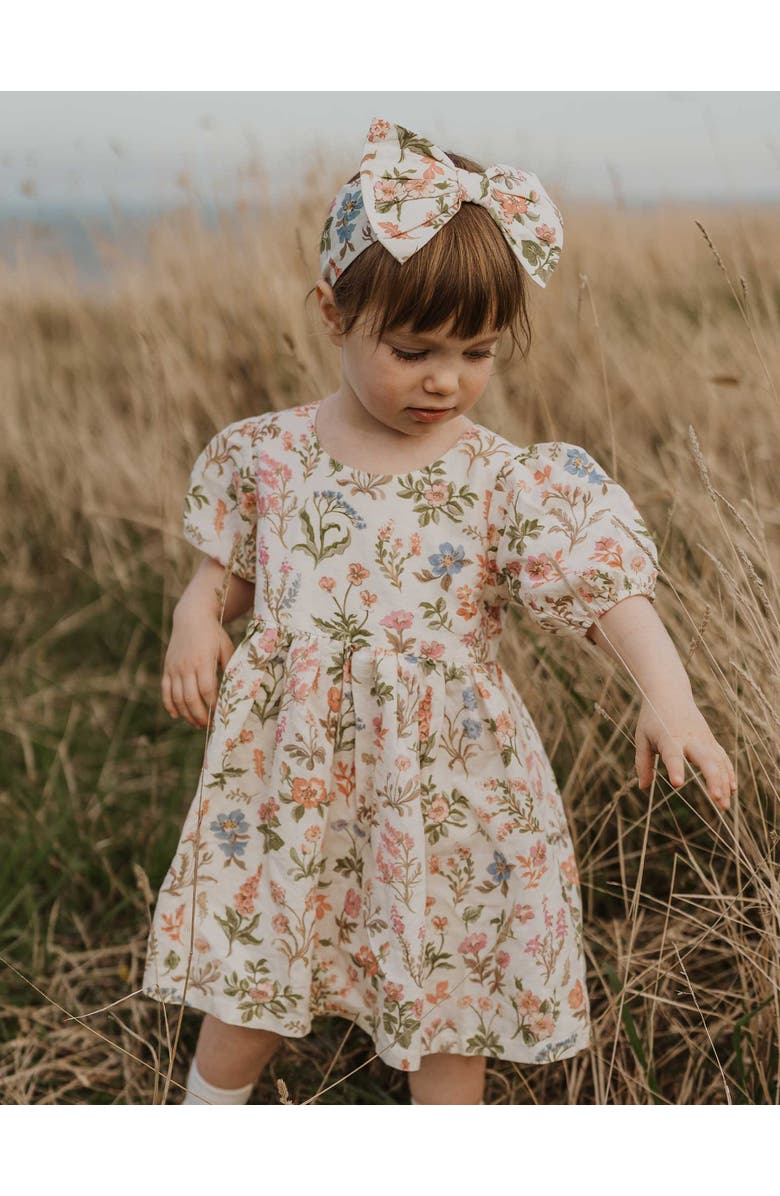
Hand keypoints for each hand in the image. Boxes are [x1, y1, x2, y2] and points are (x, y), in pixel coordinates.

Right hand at [161, 605, 235, 729]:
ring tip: (196, 724)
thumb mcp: (226, 646)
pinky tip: (177, 716)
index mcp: (203, 660)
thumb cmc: (213, 633)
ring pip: (177, 698)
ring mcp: (174, 668)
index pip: (207, 689)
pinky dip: (170, 705)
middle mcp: (186, 666)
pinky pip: (165, 691)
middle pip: (190, 698)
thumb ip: (230, 666)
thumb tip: (236, 688)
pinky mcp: (167, 668)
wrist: (191, 617)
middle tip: (208, 725)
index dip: (213, 704)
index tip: (220, 714)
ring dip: (186, 714)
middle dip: (200, 715)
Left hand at [635, 697, 736, 810]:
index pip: (673, 755)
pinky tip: (732, 790)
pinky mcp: (710, 739)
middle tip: (716, 800)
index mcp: (669, 737)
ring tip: (724, 805)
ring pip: (718, 761)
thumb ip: (643, 763)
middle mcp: (690, 738)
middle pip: (706, 758)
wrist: (669, 693)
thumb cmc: (652, 717)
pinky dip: (728, 773)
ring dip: (723, 783)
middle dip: (713, 779)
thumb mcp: (642, 738)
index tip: (678, 783)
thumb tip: (643, 788)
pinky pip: (722, 758)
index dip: (675, 768)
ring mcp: (703, 738)